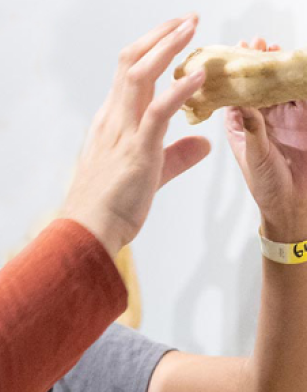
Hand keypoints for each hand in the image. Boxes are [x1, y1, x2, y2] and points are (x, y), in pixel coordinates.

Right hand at [61, 14, 211, 254]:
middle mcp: (112, 119)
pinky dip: (178, 91)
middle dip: (161, 36)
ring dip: (166, 49)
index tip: (175, 32)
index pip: (128, 73)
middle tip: (187, 18)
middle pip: (132, 62)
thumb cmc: (108, 207)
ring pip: (139, 76)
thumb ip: (176, 155)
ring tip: (191, 30)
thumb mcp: (149, 174)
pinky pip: (157, 112)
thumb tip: (202, 143)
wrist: (86, 231)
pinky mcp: (136, 150)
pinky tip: (196, 76)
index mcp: (111, 122)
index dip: (152, 47)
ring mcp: (122, 132)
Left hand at [224, 38, 306, 242]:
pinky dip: (304, 83)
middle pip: (260, 82)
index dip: (234, 72)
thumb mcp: (254, 154)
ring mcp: (286, 118)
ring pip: (284, 85)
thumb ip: (252, 128)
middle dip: (259, 62)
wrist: (293, 207)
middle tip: (258, 43)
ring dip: (281, 68)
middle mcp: (262, 117)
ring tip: (277, 49)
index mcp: (241, 123)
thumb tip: (242, 102)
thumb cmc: (266, 186)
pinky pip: (306, 97)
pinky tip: (300, 69)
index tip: (232, 54)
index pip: (236, 91)